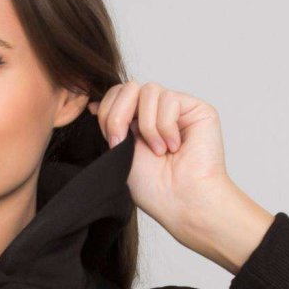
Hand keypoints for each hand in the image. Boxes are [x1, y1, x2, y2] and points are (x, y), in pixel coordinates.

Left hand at [88, 82, 273, 272]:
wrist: (181, 201)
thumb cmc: (153, 188)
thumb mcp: (119, 152)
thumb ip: (109, 126)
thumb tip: (92, 105)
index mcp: (137, 123)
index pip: (116, 94)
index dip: (108, 112)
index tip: (113, 142)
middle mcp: (156, 112)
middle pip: (128, 87)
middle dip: (119, 114)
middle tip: (124, 143)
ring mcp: (177, 109)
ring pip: (148, 90)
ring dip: (148, 126)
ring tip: (159, 151)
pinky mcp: (196, 109)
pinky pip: (169, 99)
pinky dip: (166, 126)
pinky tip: (175, 147)